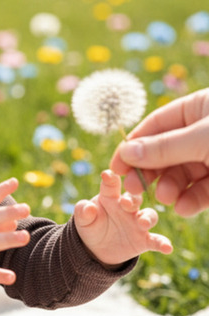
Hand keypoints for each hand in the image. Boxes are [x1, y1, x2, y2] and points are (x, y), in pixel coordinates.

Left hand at [73, 169, 172, 265]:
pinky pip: (156, 240)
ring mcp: (138, 222)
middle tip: (127, 203)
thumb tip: (87, 207)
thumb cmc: (91, 225)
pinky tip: (167, 248)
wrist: (97, 249)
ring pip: (149, 215)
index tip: (107, 175)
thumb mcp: (82, 220)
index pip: (111, 184)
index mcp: (110, 196)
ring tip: (143, 223)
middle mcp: (128, 206)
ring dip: (147, 218)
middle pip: (135, 197)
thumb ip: (83, 212)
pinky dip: (162, 243)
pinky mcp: (144, 239)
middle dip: (133, 199)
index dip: (110, 179)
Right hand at [109, 88, 208, 216]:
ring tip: (165, 198)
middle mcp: (203, 131)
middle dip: (150, 171)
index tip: (116, 167)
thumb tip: (127, 152)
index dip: (134, 146)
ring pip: (182, 174)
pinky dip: (190, 200)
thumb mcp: (204, 138)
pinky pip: (201, 191)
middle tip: (134, 189)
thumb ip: (165, 147)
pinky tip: (183, 207)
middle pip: (166, 152)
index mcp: (199, 108)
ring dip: (170, 188)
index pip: (156, 125)